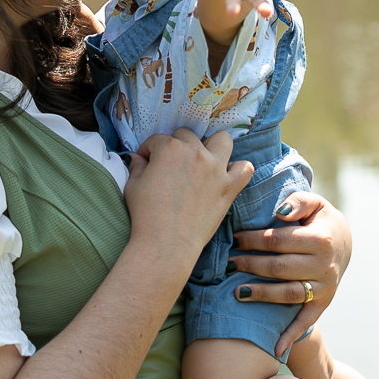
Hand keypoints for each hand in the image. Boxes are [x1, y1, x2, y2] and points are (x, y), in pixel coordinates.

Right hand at [124, 129, 252, 262]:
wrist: (166, 243)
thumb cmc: (146, 215)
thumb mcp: (133, 186)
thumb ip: (136, 167)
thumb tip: (136, 158)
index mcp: (170, 149)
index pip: (158, 140)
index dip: (149, 150)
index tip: (147, 161)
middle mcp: (195, 153)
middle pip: (187, 135)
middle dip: (176, 145)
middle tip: (171, 164)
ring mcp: (215, 169)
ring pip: (222, 139)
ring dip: (212, 145)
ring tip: (203, 159)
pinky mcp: (229, 187)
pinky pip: (245, 168)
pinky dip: (238, 169)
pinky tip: (226, 175)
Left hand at [227, 191, 351, 356]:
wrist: (345, 243)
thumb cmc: (321, 220)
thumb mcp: (316, 203)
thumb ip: (298, 201)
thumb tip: (279, 211)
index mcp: (320, 239)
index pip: (278, 240)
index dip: (252, 239)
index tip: (233, 238)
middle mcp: (324, 265)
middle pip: (279, 267)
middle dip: (250, 265)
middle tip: (228, 263)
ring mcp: (325, 286)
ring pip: (288, 294)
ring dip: (262, 295)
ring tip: (238, 293)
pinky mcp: (324, 302)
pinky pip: (307, 320)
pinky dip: (292, 335)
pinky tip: (275, 348)